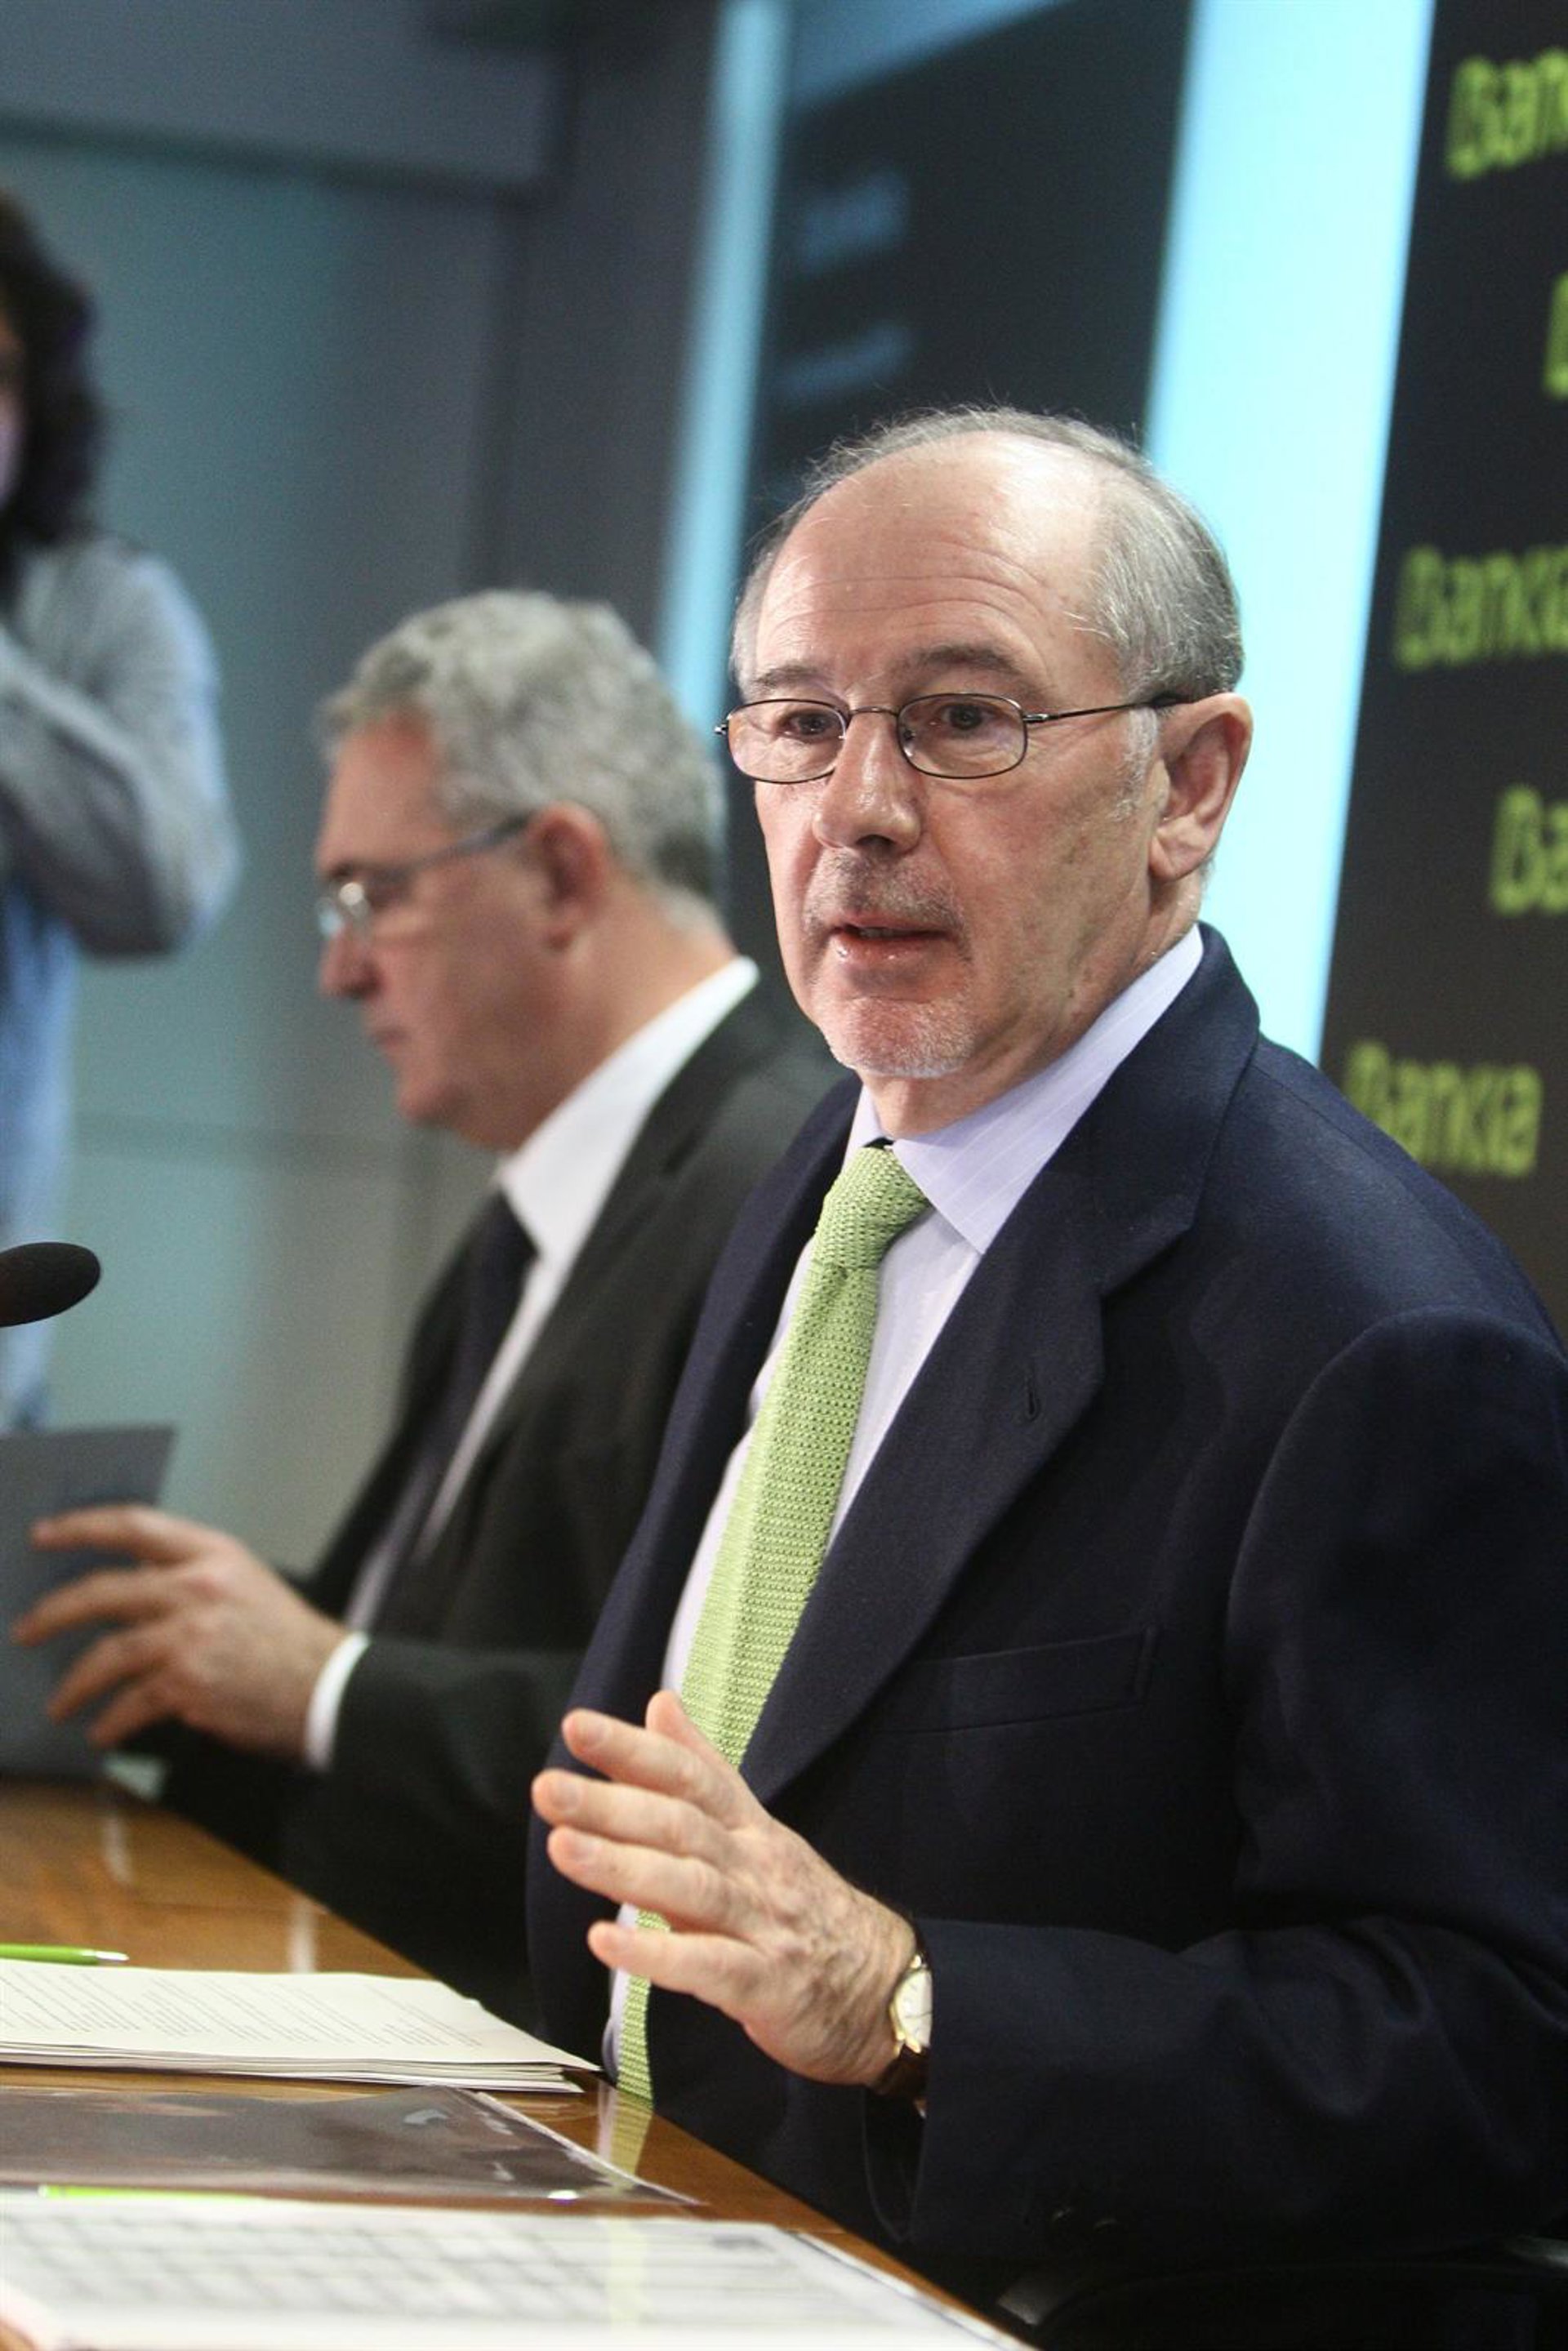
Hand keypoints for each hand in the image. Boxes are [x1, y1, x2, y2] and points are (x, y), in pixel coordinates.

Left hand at [13, 1505, 342, 1757]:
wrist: (328, 1688)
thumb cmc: (288, 1639)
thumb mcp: (244, 1583)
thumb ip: (190, 1574)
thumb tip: (130, 1579)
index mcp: (213, 1554)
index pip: (134, 1526)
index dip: (82, 1527)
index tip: (44, 1534)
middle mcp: (197, 1588)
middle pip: (102, 1591)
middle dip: (52, 1613)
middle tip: (26, 1630)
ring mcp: (189, 1637)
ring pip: (105, 1654)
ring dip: (73, 1683)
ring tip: (59, 1702)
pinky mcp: (187, 1685)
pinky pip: (128, 1703)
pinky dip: (109, 1721)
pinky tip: (101, 1731)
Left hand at [533, 1690, 913, 2087]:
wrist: (887, 1986)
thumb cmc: (804, 1908)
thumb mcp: (755, 1831)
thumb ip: (702, 1769)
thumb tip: (660, 1703)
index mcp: (748, 1828)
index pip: (689, 1775)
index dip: (635, 1749)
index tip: (579, 1726)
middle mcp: (754, 1866)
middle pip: (681, 1825)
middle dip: (611, 1804)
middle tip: (548, 1787)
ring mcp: (763, 1923)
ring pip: (690, 1887)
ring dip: (622, 1867)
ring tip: (563, 1850)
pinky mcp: (766, 1983)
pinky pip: (708, 1965)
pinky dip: (656, 1953)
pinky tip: (606, 1942)